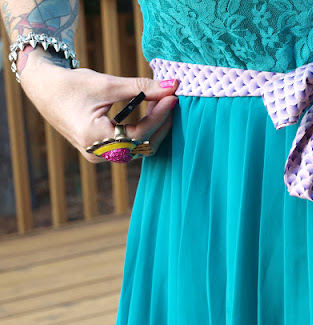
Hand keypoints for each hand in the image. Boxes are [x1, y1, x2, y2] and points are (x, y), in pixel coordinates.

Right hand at [18, 49, 178, 162]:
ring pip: (139, 148)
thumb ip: (142, 88)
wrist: (44, 89)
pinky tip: (151, 110)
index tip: (172, 97)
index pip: (140, 134)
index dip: (160, 116)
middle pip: (143, 145)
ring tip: (161, 101)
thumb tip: (172, 85)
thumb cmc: (72, 85)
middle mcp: (98, 154)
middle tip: (170, 98)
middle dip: (160, 122)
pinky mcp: (102, 152)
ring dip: (154, 126)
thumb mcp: (108, 84)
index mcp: (96, 139)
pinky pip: (131, 145)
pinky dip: (144, 129)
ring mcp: (100, 155)